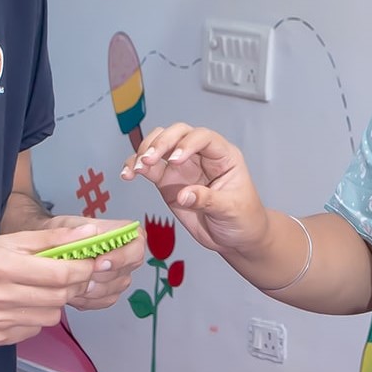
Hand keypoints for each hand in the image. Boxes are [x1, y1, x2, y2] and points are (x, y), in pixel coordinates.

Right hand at [0, 227, 97, 345]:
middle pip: (58, 297)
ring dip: (54, 303)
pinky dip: (35, 318)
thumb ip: (51, 239)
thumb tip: (89, 235)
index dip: (82, 269)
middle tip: (74, 275)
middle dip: (73, 285)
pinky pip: (33, 331)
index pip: (58, 274)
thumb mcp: (9, 240)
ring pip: (50, 317)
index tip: (92, 263)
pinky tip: (20, 305)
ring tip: (39, 290)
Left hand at [46, 215, 144, 311]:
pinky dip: (86, 299)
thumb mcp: (66, 224)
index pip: (136, 248)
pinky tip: (72, 290)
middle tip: (77, 273)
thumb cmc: (65, 234)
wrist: (54, 248)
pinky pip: (102, 302)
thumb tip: (91, 233)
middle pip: (123, 274)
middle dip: (98, 276)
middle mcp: (127, 257)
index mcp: (126, 234)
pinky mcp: (110, 293)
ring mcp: (120, 277)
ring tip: (70, 281)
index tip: (98, 263)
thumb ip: (78, 230)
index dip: (120, 258)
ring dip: (89, 289)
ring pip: (112, 291)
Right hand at [119, 123, 268, 255]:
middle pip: (178, 133)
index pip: (203, 137)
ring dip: (144, 151)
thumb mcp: (232, 210)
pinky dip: (135, 167)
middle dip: (161, 142)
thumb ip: (208, 200)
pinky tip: (127, 174)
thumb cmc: (243, 218)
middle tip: (148, 160)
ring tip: (136, 168)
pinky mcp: (168, 181)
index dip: (187, 143)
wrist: (236, 238)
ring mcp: (182, 167)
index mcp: (223, 156)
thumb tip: (183, 195)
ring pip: (159, 145)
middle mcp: (201, 155)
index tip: (175, 160)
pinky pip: (149, 168)